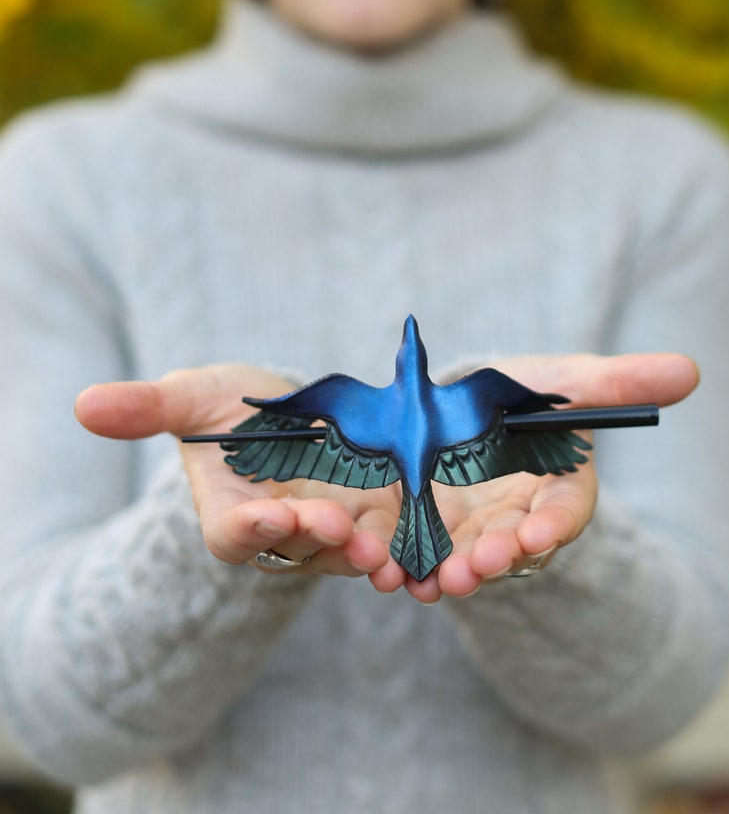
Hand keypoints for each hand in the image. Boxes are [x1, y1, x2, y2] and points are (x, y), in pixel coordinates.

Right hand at [75, 365, 398, 580]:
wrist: (289, 410)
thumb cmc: (227, 406)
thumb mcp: (190, 397)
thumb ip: (147, 407)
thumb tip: (83, 404)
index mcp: (230, 509)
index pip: (232, 533)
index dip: (248, 528)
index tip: (268, 516)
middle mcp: (280, 531)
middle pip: (295, 549)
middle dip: (314, 541)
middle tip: (334, 528)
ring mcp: (328, 528)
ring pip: (345, 552)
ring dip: (362, 552)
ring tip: (381, 548)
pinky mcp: (373, 516)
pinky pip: (389, 537)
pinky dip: (403, 543)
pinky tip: (424, 543)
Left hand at [383, 351, 698, 603]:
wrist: (462, 402)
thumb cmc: (524, 392)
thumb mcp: (567, 379)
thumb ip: (616, 381)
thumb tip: (690, 370)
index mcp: (559, 486)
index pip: (566, 511)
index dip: (554, 525)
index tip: (536, 533)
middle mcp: (518, 519)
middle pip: (511, 547)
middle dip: (497, 558)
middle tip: (478, 565)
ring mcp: (471, 531)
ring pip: (463, 560)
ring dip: (449, 573)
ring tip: (434, 581)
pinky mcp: (426, 531)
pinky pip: (415, 555)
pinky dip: (401, 566)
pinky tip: (383, 571)